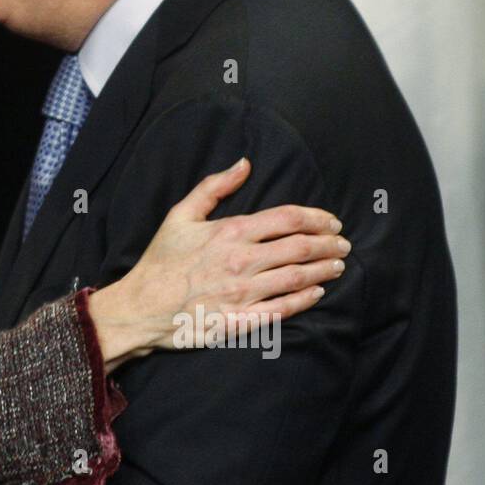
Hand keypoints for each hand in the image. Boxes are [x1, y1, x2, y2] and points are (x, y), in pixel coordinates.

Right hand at [88, 157, 349, 368]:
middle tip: (344, 244)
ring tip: (338, 266)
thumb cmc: (160, 260)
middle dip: (329, 244)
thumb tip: (245, 164)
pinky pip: (283, 310)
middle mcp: (241, 261)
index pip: (288, 219)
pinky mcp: (240, 320)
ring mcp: (243, 293)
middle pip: (301, 248)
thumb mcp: (180, 215)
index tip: (332, 221)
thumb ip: (214, 187)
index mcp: (230, 231)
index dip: (317, 218)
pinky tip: (318, 293)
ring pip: (298, 277)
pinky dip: (305, 300)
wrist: (141, 306)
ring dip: (324, 270)